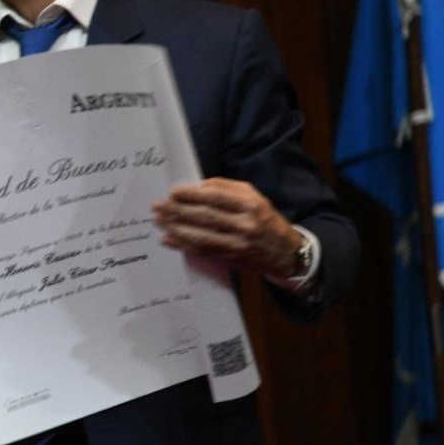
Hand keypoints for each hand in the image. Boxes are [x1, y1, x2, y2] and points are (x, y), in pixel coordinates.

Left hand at [152, 178, 301, 277]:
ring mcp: (238, 243)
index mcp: (251, 205)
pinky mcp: (231, 258)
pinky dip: (183, 245)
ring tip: (158, 220)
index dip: (192, 195)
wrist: (286, 253)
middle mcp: (245, 224)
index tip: (173, 192)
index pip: (216, 197)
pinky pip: (203, 250)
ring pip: (201, 235)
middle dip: (177, 211)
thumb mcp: (255, 198)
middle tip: (157, 206)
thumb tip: (198, 186)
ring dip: (175, 228)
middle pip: (205, 216)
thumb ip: (227, 188)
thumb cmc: (265, 219)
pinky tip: (168, 239)